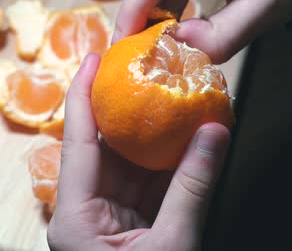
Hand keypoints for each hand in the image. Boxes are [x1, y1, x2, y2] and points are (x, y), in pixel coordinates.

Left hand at [47, 54, 230, 250]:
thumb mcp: (173, 243)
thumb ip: (193, 188)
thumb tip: (215, 132)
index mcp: (76, 218)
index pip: (77, 145)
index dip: (83, 96)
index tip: (95, 58)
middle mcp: (87, 213)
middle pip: (108, 150)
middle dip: (132, 112)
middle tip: (149, 72)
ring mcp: (111, 219)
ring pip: (135, 166)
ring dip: (159, 137)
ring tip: (177, 100)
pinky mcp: (133, 225)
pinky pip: (152, 185)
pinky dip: (172, 164)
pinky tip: (190, 139)